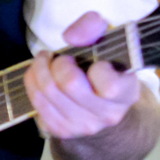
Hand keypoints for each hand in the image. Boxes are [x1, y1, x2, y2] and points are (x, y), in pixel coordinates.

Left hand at [26, 10, 143, 140]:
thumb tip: (71, 36)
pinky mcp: (62, 131)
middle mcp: (108, 115)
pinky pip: (37, 105)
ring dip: (39, 71)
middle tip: (57, 57)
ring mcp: (84, 127)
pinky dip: (33, 85)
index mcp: (127, 93)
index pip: (110, 85)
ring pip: (48, 94)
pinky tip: (40, 77)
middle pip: (70, 84)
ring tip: (44, 62)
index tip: (94, 60)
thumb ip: (93, 27)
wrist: (101, 106)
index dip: (97, 68)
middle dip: (57, 63)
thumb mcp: (107, 42)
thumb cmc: (104, 68)